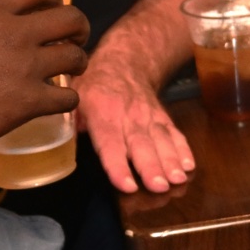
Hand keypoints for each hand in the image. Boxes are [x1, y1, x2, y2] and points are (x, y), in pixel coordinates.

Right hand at [0, 0, 86, 153]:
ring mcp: (25, 67)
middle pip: (70, 18)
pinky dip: (68, 100)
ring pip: (75, 57)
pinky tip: (60, 102)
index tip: (57, 8)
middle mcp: (13, 32)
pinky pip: (68, 98)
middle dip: (79, 28)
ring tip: (74, 70)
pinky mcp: (29, 101)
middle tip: (76, 38)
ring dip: (78, 63)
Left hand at [77, 63, 196, 194]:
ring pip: (161, 141)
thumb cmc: (94, 87)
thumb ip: (70, 123)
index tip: (127, 185)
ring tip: (178, 180)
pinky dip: (184, 149)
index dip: (118, 165)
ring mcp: (149, 117)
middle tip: (160, 187)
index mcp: (103, 114)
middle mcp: (129, 116)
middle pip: (141, 145)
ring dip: (171, 161)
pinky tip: (190, 165)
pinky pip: (175, 134)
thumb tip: (59, 148)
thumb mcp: (75, 98)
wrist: (125, 62)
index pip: (110, 143)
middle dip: (152, 167)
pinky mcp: (163, 118)